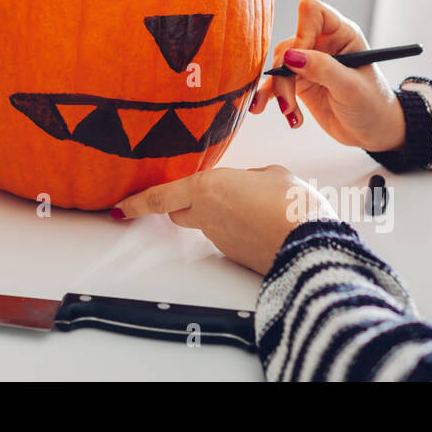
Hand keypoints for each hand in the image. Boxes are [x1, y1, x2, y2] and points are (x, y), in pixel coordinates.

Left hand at [112, 166, 337, 276]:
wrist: (312, 247)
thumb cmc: (294, 206)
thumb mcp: (273, 174)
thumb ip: (251, 177)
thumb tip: (249, 184)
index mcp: (207, 188)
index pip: (158, 197)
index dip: (136, 203)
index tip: (119, 208)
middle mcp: (207, 216)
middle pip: (179, 211)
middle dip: (182, 203)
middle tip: (203, 194)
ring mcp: (220, 239)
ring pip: (205, 224)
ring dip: (217, 215)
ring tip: (252, 206)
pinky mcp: (236, 256)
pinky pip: (227, 237)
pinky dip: (237, 230)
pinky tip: (262, 223)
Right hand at [250, 0, 405, 151]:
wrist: (373, 131)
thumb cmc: (373, 105)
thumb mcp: (351, 88)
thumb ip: (323, 69)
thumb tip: (291, 56)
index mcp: (342, 34)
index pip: (312, 13)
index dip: (301, 34)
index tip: (299, 61)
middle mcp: (323, 44)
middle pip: (289, 44)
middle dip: (284, 74)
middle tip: (289, 101)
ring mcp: (309, 63)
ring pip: (278, 64)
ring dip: (278, 90)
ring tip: (290, 113)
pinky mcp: (300, 81)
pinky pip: (275, 82)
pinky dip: (271, 97)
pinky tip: (279, 112)